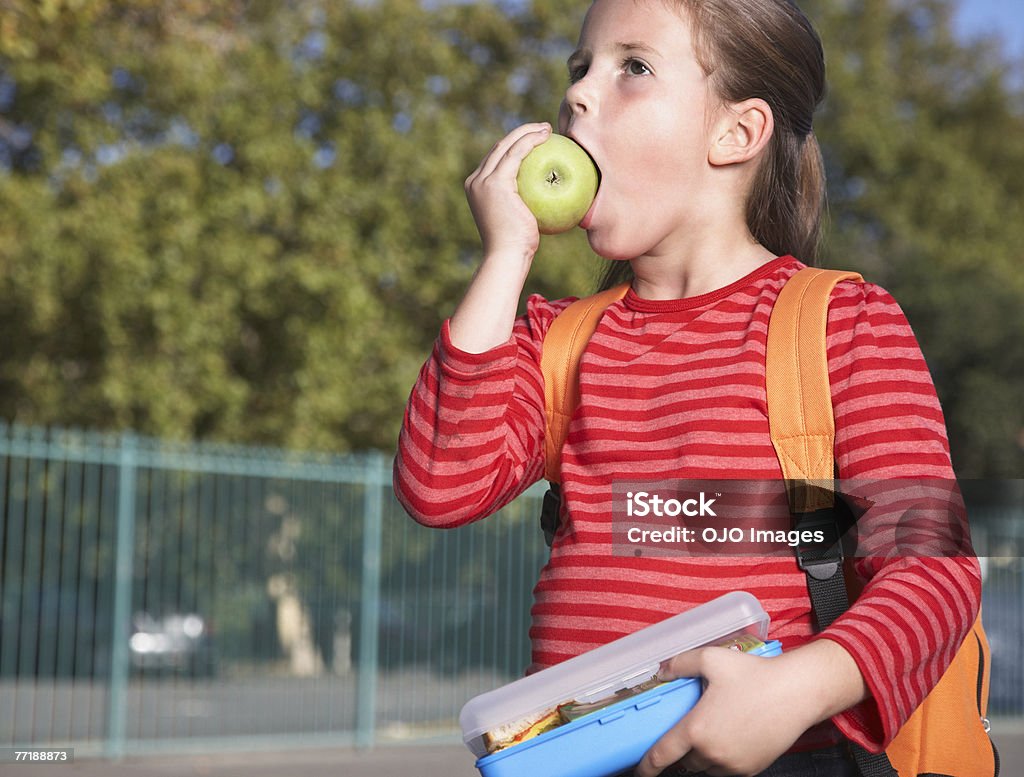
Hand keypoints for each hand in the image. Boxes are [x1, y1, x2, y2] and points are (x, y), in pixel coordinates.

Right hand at [464, 122, 550, 261]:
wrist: (506, 257)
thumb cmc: (517, 247)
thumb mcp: (519, 222)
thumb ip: (524, 206)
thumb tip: (546, 198)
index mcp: (476, 188)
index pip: (496, 160)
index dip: (514, 145)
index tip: (535, 142)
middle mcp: (475, 181)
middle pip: (499, 147)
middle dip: (520, 133)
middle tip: (543, 130)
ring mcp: (483, 180)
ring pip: (506, 144)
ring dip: (527, 131)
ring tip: (547, 129)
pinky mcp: (495, 182)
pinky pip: (517, 153)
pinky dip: (531, 141)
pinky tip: (547, 138)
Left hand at [634, 640, 864, 776]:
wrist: (795, 693)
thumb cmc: (754, 675)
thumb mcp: (711, 659)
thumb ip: (680, 664)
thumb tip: (661, 670)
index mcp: (697, 729)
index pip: (663, 755)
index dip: (648, 766)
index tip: (640, 771)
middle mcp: (712, 753)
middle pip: (685, 763)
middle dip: (682, 751)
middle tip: (687, 733)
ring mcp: (732, 765)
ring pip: (705, 769)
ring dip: (701, 758)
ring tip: (709, 734)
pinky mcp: (750, 770)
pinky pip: (726, 772)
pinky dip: (721, 761)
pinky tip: (728, 738)